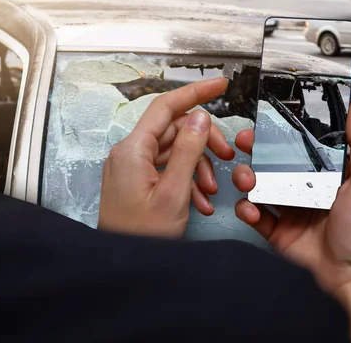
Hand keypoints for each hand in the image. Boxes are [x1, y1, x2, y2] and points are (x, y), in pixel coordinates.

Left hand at [98, 77, 234, 238]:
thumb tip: (199, 117)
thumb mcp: (174, 192)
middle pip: (174, 130)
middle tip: (227, 156)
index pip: (166, 106)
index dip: (195, 92)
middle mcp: (129, 153)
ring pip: (174, 150)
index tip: (219, 84)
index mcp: (132, 150)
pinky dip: (186, 178)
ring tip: (210, 191)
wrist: (123, 267)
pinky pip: (166, 168)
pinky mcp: (136, 180)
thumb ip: (187, 150)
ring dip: (198, 166)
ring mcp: (132, 167)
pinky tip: (199, 199)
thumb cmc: (141, 235)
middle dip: (203, 143)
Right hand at [232, 99, 350, 342]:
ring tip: (248, 181)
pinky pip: (253, 213)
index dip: (277, 136)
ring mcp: (289, 209)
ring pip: (258, 186)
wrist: (349, 276)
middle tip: (244, 146)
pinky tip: (252, 210)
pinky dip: (247, 210)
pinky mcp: (276, 229)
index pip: (297, 148)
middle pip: (272, 163)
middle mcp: (305, 189)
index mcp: (326, 175)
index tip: (263, 126)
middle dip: (254, 153)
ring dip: (246, 179)